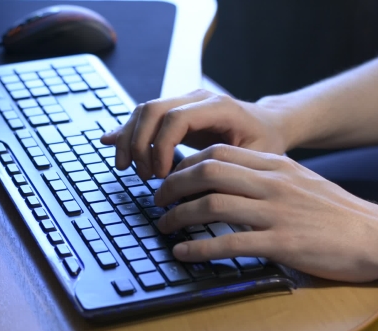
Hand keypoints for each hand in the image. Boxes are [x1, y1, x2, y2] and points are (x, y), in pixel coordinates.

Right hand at [100, 89, 288, 179]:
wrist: (268, 123)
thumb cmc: (264, 143)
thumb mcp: (254, 159)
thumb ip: (220, 167)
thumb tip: (183, 187)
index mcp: (217, 106)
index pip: (175, 118)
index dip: (160, 147)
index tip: (162, 176)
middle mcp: (195, 97)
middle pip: (151, 110)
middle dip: (139, 145)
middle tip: (144, 176)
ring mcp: (182, 100)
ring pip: (142, 111)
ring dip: (129, 140)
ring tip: (128, 169)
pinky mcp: (172, 110)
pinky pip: (143, 116)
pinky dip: (126, 132)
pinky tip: (110, 142)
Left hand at [155, 144, 377, 281]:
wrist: (375, 235)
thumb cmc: (332, 211)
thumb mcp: (297, 180)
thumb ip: (262, 176)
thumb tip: (224, 180)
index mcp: (274, 164)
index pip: (218, 153)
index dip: (185, 164)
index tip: (171, 178)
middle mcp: (272, 182)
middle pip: (207, 172)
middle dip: (173, 185)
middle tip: (157, 199)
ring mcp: (276, 212)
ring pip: (212, 204)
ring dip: (179, 216)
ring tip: (164, 225)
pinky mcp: (282, 243)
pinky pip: (230, 243)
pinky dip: (199, 249)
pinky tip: (183, 253)